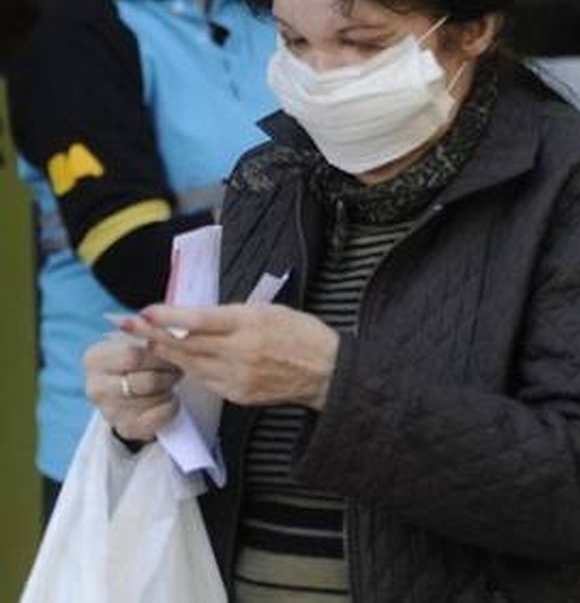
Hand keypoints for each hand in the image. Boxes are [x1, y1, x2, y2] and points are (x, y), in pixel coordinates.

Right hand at [83, 338, 181, 441]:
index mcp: (94, 358)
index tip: (173, 350)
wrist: (134, 391)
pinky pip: (158, 417)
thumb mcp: (139, 339)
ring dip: (170, 388)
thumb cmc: (140, 359)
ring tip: (171, 381)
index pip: (133, 356)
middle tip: (177, 368)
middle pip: (146, 380)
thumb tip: (167, 313)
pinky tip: (170, 398)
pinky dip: (172, 406)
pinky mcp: (125, 428)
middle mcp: (95, 387)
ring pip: (153, 399)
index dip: (160, 354)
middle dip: (169, 373)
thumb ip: (149, 329)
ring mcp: (108, 411)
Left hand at [124, 304, 340, 410]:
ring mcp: (237, 376)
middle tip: (128, 326)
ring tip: (146, 342)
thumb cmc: (300, 333)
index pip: (199, 320)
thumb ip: (231, 314)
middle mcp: (240, 351)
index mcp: (250, 323)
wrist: (326, 370)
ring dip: (166, 353)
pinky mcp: (237, 395)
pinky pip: (204, 381)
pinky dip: (189, 369)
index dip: (169, 317)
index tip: (145, 312)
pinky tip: (178, 361)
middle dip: (154, 334)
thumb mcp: (269, 310)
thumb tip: (193, 316)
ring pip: (190, 365)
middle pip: (187, 344)